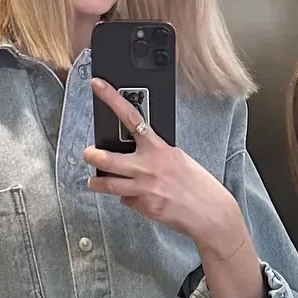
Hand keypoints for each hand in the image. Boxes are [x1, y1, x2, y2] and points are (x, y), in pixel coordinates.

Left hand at [85, 80, 250, 260]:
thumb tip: (135, 153)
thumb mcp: (177, 158)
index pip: (131, 118)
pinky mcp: (144, 206)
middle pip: (107, 159)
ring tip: (94, 182)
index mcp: (158, 148)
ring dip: (97, 183)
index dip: (112, 99)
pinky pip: (126, 200)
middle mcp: (148, 167)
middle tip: (88, 154)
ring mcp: (144, 188)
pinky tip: (137, 198)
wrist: (209, 212)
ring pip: (108, 185)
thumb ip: (154, 153)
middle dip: (92, 156)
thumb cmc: (197, 184)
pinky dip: (127, 198)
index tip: (98, 86)